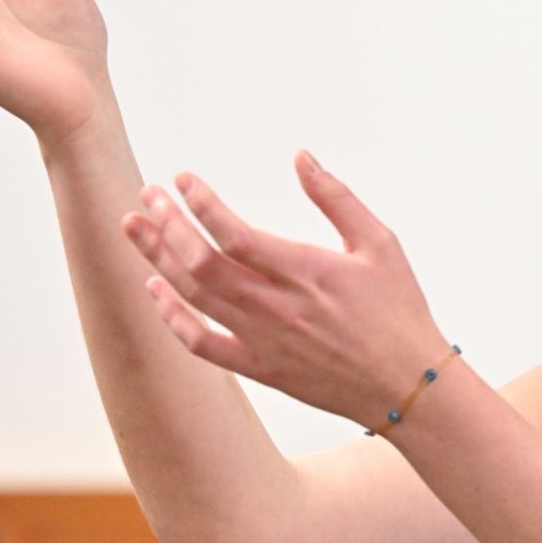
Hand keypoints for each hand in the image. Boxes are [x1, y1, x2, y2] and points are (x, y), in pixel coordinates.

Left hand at [121, 151, 452, 429]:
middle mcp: (276, 307)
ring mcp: (263, 341)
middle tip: (148, 194)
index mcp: (305, 271)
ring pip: (194, 296)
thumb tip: (301, 157)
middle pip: (201, 262)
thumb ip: (336, 197)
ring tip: (135, 228)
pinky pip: (202, 344)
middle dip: (167, 224)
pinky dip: (172, 317)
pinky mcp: (260, 369)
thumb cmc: (398, 310)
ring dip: (158, 258)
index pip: (234, 233)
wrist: (406, 385)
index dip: (200, 203)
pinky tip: (155, 289)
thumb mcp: (379, 243)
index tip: (182, 179)